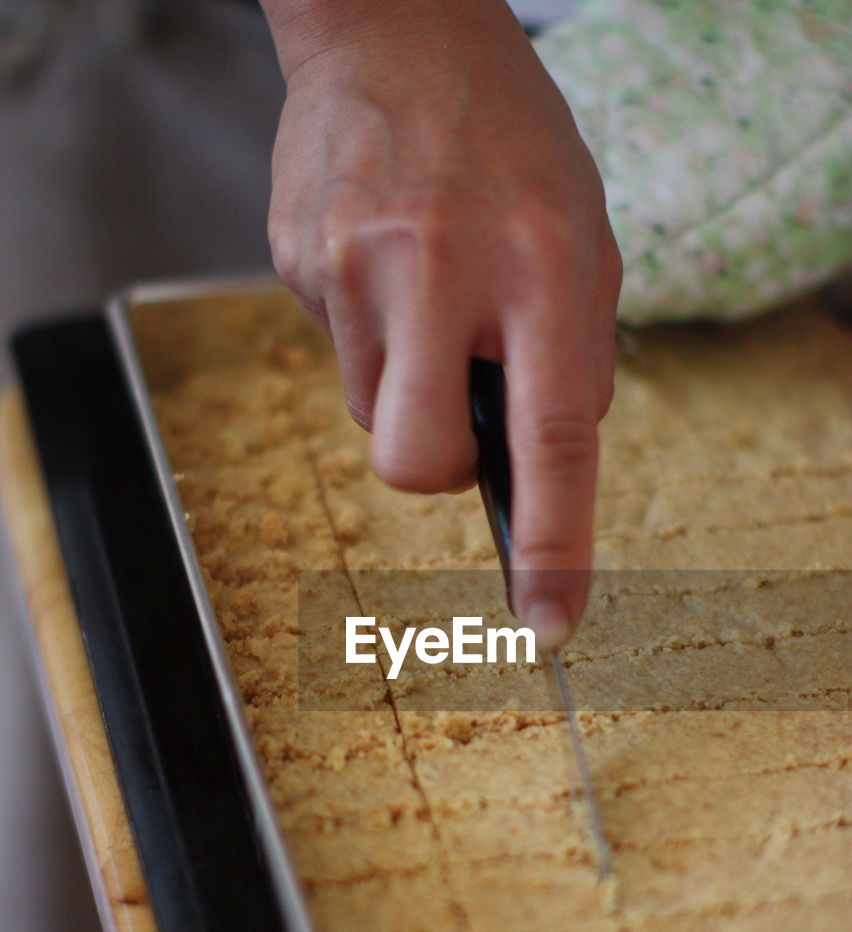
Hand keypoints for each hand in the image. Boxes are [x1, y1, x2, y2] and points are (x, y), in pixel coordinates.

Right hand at [262, 0, 621, 642]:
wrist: (394, 27)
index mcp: (541, 262)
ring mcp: (355, 264)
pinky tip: (382, 260)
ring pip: (373, 411)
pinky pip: (337, 352)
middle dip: (438, 467)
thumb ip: (569, 351)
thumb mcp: (583, 232)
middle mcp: (442, 267)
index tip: (549, 620)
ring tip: (423, 288)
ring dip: (405, 381)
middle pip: (416, 460)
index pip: (551, 437)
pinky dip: (368, 331)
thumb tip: (532, 459)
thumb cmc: (507, 140)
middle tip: (457, 409)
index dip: (553, 544)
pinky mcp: (296, 262)